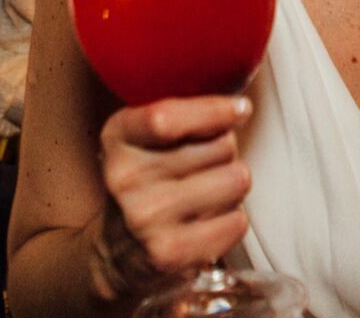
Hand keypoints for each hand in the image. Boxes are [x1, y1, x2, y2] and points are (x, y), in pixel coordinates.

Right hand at [91, 96, 252, 297]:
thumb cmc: (148, 181)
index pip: (167, 118)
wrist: (119, 252)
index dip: (215, 110)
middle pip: (220, 146)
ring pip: (235, 180)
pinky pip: (236, 221)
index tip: (240, 110)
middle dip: (226, 151)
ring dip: (231, 186)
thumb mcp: (146, 137)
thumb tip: (240, 106)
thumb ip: (184, 114)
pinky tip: (208, 222)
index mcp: (119, 137)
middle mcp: (125, 178)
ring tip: (207, 194)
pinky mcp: (169, 253)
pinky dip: (232, 220)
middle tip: (205, 166)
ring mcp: (145, 218)